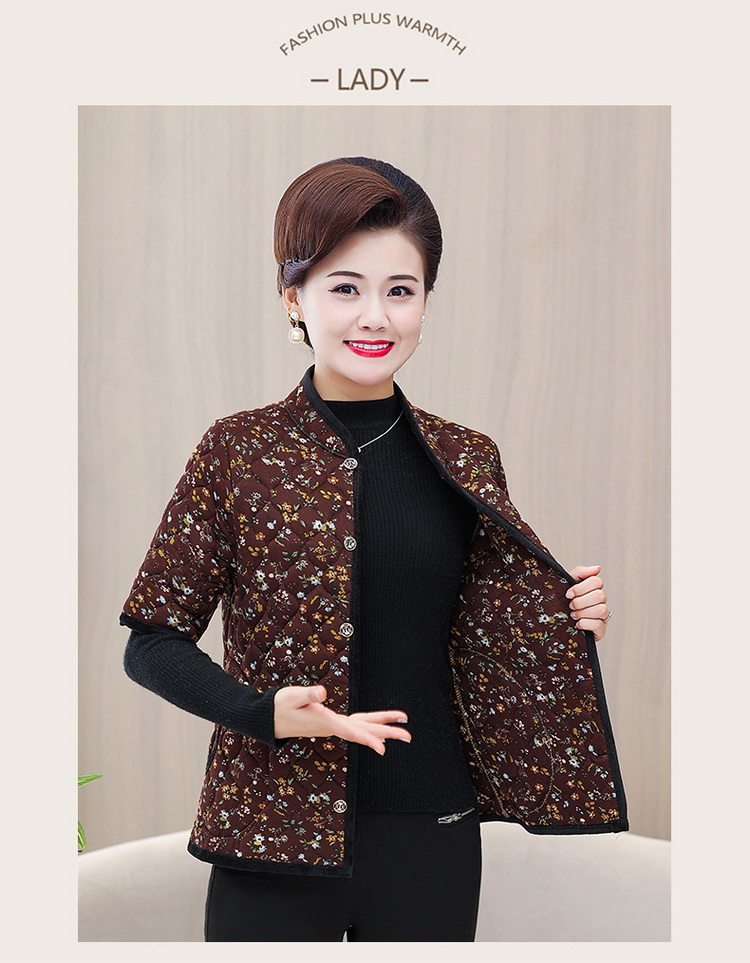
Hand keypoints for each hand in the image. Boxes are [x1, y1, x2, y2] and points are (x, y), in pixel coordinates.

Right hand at [273, 685, 411, 754]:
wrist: (268, 719)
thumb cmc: (279, 706)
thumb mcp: (292, 697)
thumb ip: (307, 694)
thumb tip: (322, 692)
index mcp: (325, 722)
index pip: (351, 732)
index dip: (368, 740)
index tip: (383, 748)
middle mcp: (332, 727)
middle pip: (364, 731)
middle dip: (386, 733)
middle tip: (409, 735)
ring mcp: (332, 726)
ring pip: (362, 728)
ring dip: (382, 727)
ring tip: (402, 727)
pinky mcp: (330, 722)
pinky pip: (356, 725)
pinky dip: (369, 726)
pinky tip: (378, 729)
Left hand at [566, 564, 610, 641]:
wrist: (557, 625)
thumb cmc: (563, 603)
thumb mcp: (567, 584)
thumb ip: (580, 573)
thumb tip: (598, 568)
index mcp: (593, 589)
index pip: (597, 581)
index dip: (581, 588)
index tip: (568, 594)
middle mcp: (600, 601)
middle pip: (600, 595)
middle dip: (581, 601)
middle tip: (570, 605)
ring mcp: (602, 615)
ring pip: (601, 610)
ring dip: (583, 613)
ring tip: (573, 615)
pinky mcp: (601, 629)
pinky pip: (598, 624)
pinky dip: (585, 624)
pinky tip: (577, 624)